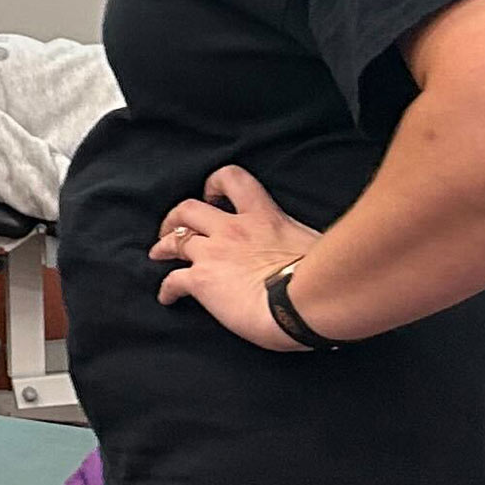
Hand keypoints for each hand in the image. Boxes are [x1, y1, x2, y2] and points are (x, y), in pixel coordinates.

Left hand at [152, 165, 324, 351]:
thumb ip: (302, 242)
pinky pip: (172, 281)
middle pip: (189, 208)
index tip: (213, 194)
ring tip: (159, 253)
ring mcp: (213, 253)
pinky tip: (167, 297)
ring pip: (175, 239)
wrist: (306, 302)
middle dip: (177, 216)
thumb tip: (314, 253)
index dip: (217, 184)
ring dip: (163, 245)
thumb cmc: (324, 276)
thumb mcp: (319, 244)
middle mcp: (233, 230)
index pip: (236, 181)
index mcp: (265, 217)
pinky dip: (167, 289)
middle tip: (174, 227)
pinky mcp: (201, 280)